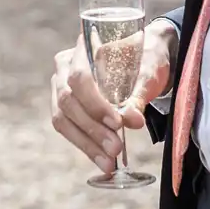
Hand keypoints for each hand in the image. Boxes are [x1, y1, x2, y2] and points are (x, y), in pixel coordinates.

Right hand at [49, 20, 174, 173]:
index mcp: (84, 47)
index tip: (117, 123)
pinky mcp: (65, 106)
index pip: (79, 77)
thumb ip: (139, 94)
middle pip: (67, 100)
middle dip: (92, 129)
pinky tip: (102, 160)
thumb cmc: (146, 58)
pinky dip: (85, 146)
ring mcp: (60, 85)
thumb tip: (133, 120)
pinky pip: (67, 128)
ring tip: (109, 161)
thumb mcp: (149, 72)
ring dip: (86, 143)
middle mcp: (65, 65)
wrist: (145, 57)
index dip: (95, 103)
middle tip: (116, 149)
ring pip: (63, 118)